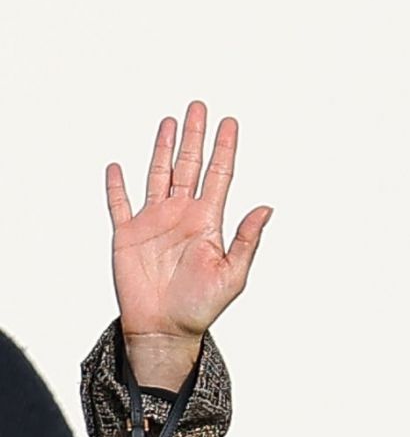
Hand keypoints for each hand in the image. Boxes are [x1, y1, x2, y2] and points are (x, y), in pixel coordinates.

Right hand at [106, 99, 271, 388]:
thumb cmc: (200, 308)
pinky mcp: (128, 234)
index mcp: (207, 223)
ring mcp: (154, 222)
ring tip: (171, 121)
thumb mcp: (232, 275)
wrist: (165, 329)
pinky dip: (117, 186)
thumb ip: (246, 241)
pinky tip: (117, 167)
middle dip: (195, 137)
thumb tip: (266, 208)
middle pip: (189, 166)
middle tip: (200, 107)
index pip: (219, 176)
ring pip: (158, 174)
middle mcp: (181, 216)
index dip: (224, 150)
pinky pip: (120, 204)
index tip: (230, 123)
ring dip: (163, 148)